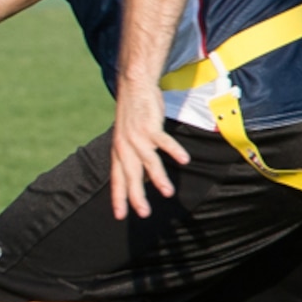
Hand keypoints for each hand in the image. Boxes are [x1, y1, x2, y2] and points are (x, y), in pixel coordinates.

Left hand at [108, 82, 190, 219]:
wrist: (132, 86)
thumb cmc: (132, 115)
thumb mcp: (127, 139)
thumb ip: (132, 158)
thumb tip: (141, 179)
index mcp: (119, 151)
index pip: (117, 179)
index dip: (118, 197)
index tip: (120, 215)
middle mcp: (125, 146)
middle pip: (131, 175)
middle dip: (136, 195)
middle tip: (143, 213)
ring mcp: (137, 136)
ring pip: (148, 161)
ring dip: (158, 178)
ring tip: (168, 193)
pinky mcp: (150, 126)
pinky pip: (163, 141)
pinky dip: (173, 151)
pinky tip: (184, 160)